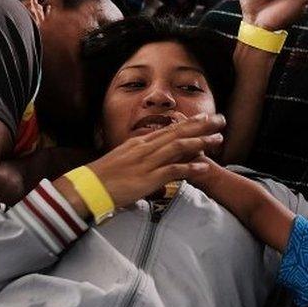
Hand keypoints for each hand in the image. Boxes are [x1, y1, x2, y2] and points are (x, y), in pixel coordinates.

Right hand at [56, 114, 225, 217]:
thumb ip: (138, 158)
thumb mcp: (122, 161)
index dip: (188, 124)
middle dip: (201, 127)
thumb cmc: (102, 177)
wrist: (88, 187)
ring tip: (217, 140)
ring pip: (178, 148)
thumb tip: (150, 159)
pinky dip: (189, 168)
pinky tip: (203, 166)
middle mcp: (145, 149)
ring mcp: (146, 162)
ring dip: (200, 143)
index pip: (168, 130)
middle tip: (220, 120)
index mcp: (139, 144)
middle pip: (177, 133)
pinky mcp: (147, 178)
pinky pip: (172, 171)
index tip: (203, 119)